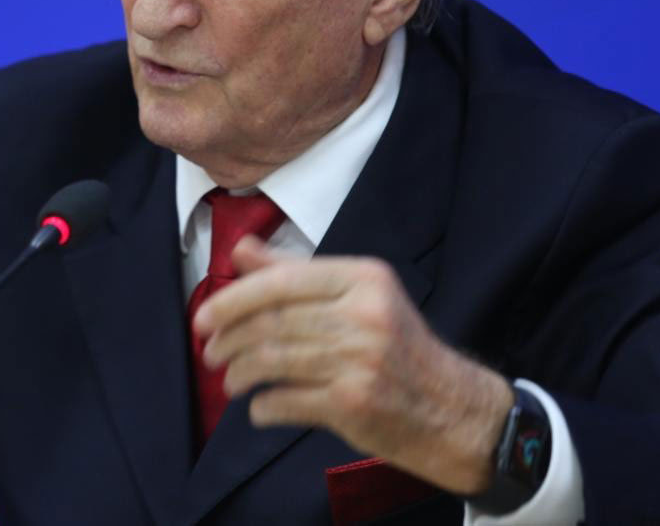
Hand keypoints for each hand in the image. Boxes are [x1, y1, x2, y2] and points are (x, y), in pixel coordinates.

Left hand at [193, 237, 511, 494]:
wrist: (454, 410)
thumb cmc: (397, 348)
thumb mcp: (357, 297)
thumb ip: (295, 272)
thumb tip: (240, 249)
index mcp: (364, 278)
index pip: (281, 281)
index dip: (234, 299)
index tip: (205, 317)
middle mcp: (364, 314)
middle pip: (272, 321)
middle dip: (229, 339)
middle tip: (210, 351)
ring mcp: (360, 360)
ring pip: (273, 360)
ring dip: (239, 373)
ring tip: (231, 379)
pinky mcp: (353, 404)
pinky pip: (286, 401)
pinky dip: (262, 406)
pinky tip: (258, 407)